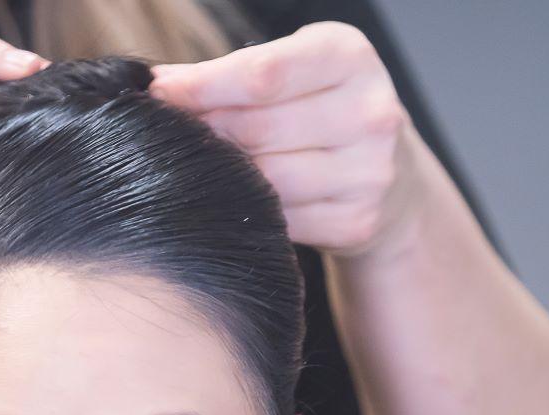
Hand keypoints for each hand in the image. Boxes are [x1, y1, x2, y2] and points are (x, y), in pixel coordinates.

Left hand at [149, 22, 422, 257]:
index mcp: (350, 58)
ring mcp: (369, 173)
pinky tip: (241, 199)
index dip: (202, 86)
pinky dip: (252, 211)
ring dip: (224, 176)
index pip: (262, 75)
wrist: (391, 171)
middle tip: (173, 136)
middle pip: (256, 129)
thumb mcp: (297, 68)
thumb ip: (236, 72)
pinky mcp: (358, 222)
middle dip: (205, 132)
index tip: (157, 92)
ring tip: (206, 168)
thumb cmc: (324, 107)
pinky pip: (280, 220)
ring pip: (265, 180)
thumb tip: (160, 86)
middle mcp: (371, 113)